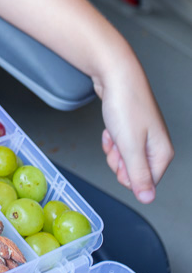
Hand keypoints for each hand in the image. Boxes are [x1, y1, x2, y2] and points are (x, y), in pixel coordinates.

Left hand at [95, 56, 173, 202]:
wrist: (115, 74)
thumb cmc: (125, 104)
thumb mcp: (129, 146)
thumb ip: (138, 175)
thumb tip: (147, 198)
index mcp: (161, 152)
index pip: (145, 183)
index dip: (126, 175)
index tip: (121, 158)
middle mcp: (155, 145)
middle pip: (132, 171)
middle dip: (118, 161)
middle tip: (117, 143)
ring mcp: (143, 135)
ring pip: (123, 157)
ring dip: (113, 148)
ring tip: (114, 131)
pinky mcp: (131, 127)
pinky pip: (118, 143)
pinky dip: (110, 138)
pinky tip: (110, 127)